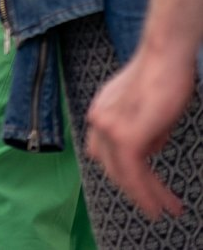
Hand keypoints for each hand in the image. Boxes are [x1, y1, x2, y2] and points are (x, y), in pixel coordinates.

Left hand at [86, 45, 192, 217]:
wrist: (165, 55)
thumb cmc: (161, 77)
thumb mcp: (147, 111)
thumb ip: (143, 132)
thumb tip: (148, 153)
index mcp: (101, 112)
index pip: (104, 153)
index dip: (123, 174)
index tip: (143, 190)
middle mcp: (98, 119)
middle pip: (113, 167)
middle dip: (138, 190)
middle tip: (160, 207)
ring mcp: (108, 127)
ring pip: (124, 175)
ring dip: (147, 196)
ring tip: (167, 211)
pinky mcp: (125, 135)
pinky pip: (133, 173)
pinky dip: (146, 193)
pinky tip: (160, 206)